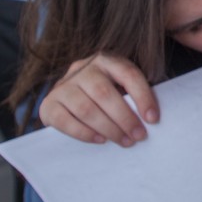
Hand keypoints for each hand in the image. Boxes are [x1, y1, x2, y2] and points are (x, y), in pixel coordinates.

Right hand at [38, 54, 157, 145]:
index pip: (127, 74)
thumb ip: (133, 96)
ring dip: (108, 129)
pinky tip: (100, 140)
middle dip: (125, 118)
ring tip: (125, 141)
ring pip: (85, 109)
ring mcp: (63, 86)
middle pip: (104, 93)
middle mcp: (82, 69)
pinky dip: (84, 133)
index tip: (153, 119)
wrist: (69, 96)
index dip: (143, 96)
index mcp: (106, 60)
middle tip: (138, 136)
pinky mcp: (49, 104)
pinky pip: (64, 121)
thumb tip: (151, 118)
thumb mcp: (120, 86)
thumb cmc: (105, 93)